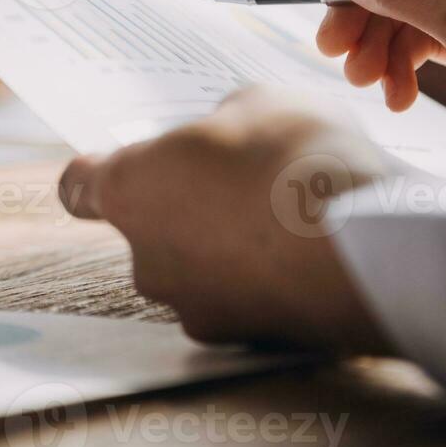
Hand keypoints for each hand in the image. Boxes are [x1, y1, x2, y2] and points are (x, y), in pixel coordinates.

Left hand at [59, 87, 389, 351]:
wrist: (366, 240)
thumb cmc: (299, 157)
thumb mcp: (262, 104)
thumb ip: (224, 126)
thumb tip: (225, 142)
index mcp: (133, 188)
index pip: (80, 187)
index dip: (102, 174)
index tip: (131, 166)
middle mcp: (146, 259)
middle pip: (151, 231)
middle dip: (190, 211)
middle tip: (247, 184)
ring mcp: (193, 308)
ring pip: (200, 273)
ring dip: (231, 253)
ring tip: (293, 223)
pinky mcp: (242, 343)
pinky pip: (243, 304)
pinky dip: (266, 286)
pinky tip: (312, 259)